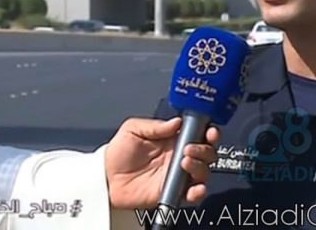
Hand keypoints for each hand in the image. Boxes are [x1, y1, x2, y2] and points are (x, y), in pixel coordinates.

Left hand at [104, 117, 220, 209]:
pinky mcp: (173, 192)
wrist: (105, 178)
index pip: (199, 134)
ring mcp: (178, 175)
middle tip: (189, 148)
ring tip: (184, 163)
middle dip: (205, 149)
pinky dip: (199, 192)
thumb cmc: (119, 153)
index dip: (209, 132)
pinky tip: (194, 188)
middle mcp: (179, 156)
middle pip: (207, 153)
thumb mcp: (133, 129)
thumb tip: (176, 122)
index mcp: (173, 139)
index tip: (209, 131)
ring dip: (200, 167)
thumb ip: (155, 125)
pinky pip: (193, 194)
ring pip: (204, 172)